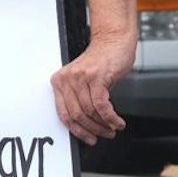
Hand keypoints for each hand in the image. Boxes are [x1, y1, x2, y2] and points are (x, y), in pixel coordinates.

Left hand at [51, 29, 134, 144]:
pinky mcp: (96, 76)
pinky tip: (117, 121)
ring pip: (90, 112)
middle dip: (92, 129)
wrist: (113, 39)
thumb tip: (85, 125)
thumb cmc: (101, 60)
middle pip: (77, 115)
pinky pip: (102, 105)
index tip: (87, 137)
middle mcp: (67, 79)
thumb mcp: (83, 80)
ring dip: (104, 125)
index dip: (77, 130)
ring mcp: (81, 77)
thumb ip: (79, 98)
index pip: (64, 114)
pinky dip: (111, 118)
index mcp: (60, 81)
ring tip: (113, 128)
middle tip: (104, 134)